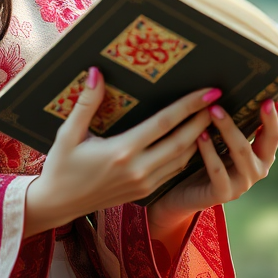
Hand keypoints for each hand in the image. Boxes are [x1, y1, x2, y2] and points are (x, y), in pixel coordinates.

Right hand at [23, 69, 219, 238]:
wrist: (57, 205)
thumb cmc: (60, 167)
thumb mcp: (67, 133)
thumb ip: (86, 103)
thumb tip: (96, 72)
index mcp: (121, 152)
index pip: (164, 123)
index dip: (189, 106)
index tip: (209, 91)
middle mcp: (138, 169)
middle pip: (181, 142)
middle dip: (202, 120)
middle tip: (220, 100)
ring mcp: (144, 184)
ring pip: (182, 159)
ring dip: (199, 138)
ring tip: (212, 117)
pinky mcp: (144, 193)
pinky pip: (173, 171)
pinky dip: (188, 155)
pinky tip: (194, 141)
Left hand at [147, 99, 277, 252]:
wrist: (183, 194)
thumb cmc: (204, 160)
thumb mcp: (222, 140)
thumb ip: (232, 124)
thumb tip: (228, 89)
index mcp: (261, 156)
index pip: (275, 134)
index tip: (275, 98)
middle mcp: (257, 170)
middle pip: (268, 142)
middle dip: (267, 120)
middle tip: (262, 101)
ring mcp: (242, 184)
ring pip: (242, 152)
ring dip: (229, 128)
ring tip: (214, 110)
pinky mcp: (223, 194)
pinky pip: (218, 169)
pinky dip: (209, 151)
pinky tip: (200, 135)